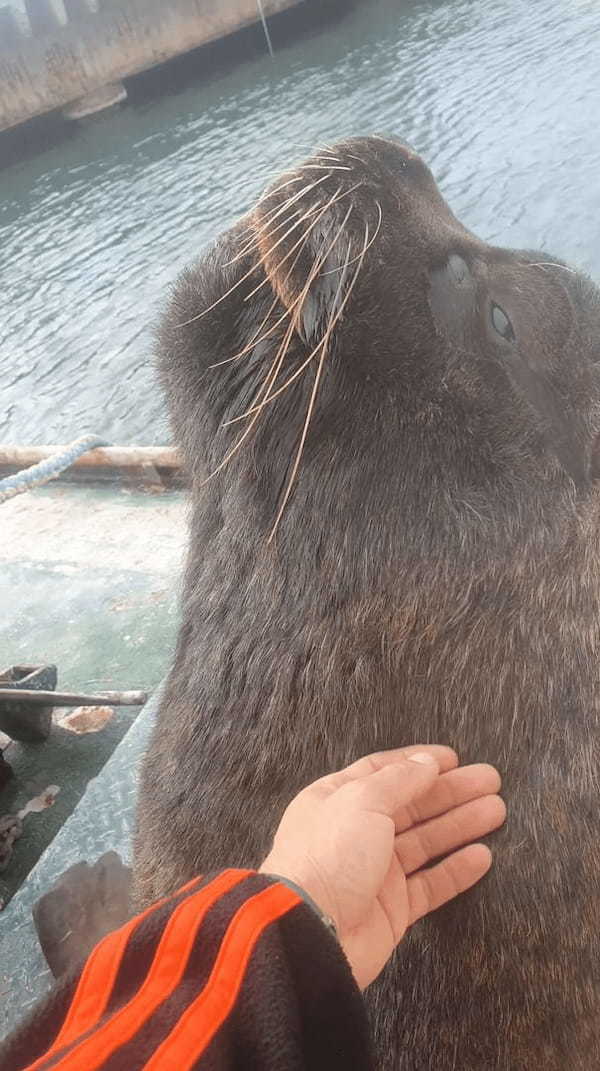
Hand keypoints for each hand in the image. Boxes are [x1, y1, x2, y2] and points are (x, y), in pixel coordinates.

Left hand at [260, 746, 504, 988]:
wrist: (311, 932)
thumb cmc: (329, 855)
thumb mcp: (362, 800)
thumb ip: (399, 780)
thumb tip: (427, 762)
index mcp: (338, 799)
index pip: (383, 772)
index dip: (417, 763)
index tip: (453, 758)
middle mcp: (356, 832)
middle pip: (411, 805)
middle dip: (450, 792)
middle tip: (490, 780)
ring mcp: (375, 871)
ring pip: (426, 842)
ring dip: (460, 825)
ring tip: (496, 810)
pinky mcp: (392, 909)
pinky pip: (430, 884)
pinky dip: (456, 870)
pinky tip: (483, 856)